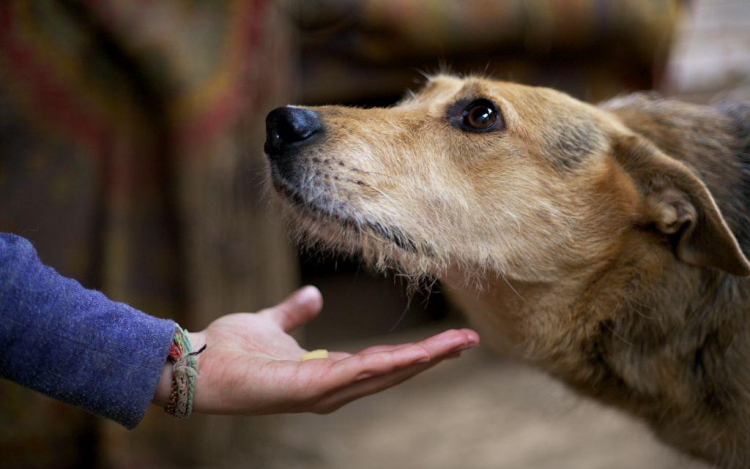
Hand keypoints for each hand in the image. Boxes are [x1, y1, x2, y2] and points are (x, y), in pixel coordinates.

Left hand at [153, 286, 479, 414]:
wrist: (195, 364)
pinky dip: (390, 365)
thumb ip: (294, 311)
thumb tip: (315, 294)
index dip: (416, 353)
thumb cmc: (231, 350)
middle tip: (469, 340)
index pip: (382, 362)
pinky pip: (357, 374)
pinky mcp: (310, 389)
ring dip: (422, 360)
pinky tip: (417, 355)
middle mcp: (333, 388)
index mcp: (328, 372)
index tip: (447, 339)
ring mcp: (323, 392)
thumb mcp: (272, 322)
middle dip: (433, 357)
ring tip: (457, 345)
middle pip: (394, 371)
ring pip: (384, 374)